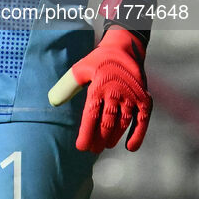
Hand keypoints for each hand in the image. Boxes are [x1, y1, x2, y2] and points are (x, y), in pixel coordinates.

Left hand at [48, 28, 151, 152]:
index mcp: (99, 87)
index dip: (86, 134)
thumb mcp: (80, 69)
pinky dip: (138, 135)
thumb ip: (67, 86)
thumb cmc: (98, 61)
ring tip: (106, 146)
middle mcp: (116, 94)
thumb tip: (53, 101)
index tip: (81, 147)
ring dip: (114, 137)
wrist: (124, 48)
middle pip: (106, 123)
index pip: (91, 116)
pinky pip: (142, 121)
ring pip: (122, 123)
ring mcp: (131, 97)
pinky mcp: (145, 99)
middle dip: (98, 139)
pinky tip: (131, 147)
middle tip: (93, 149)